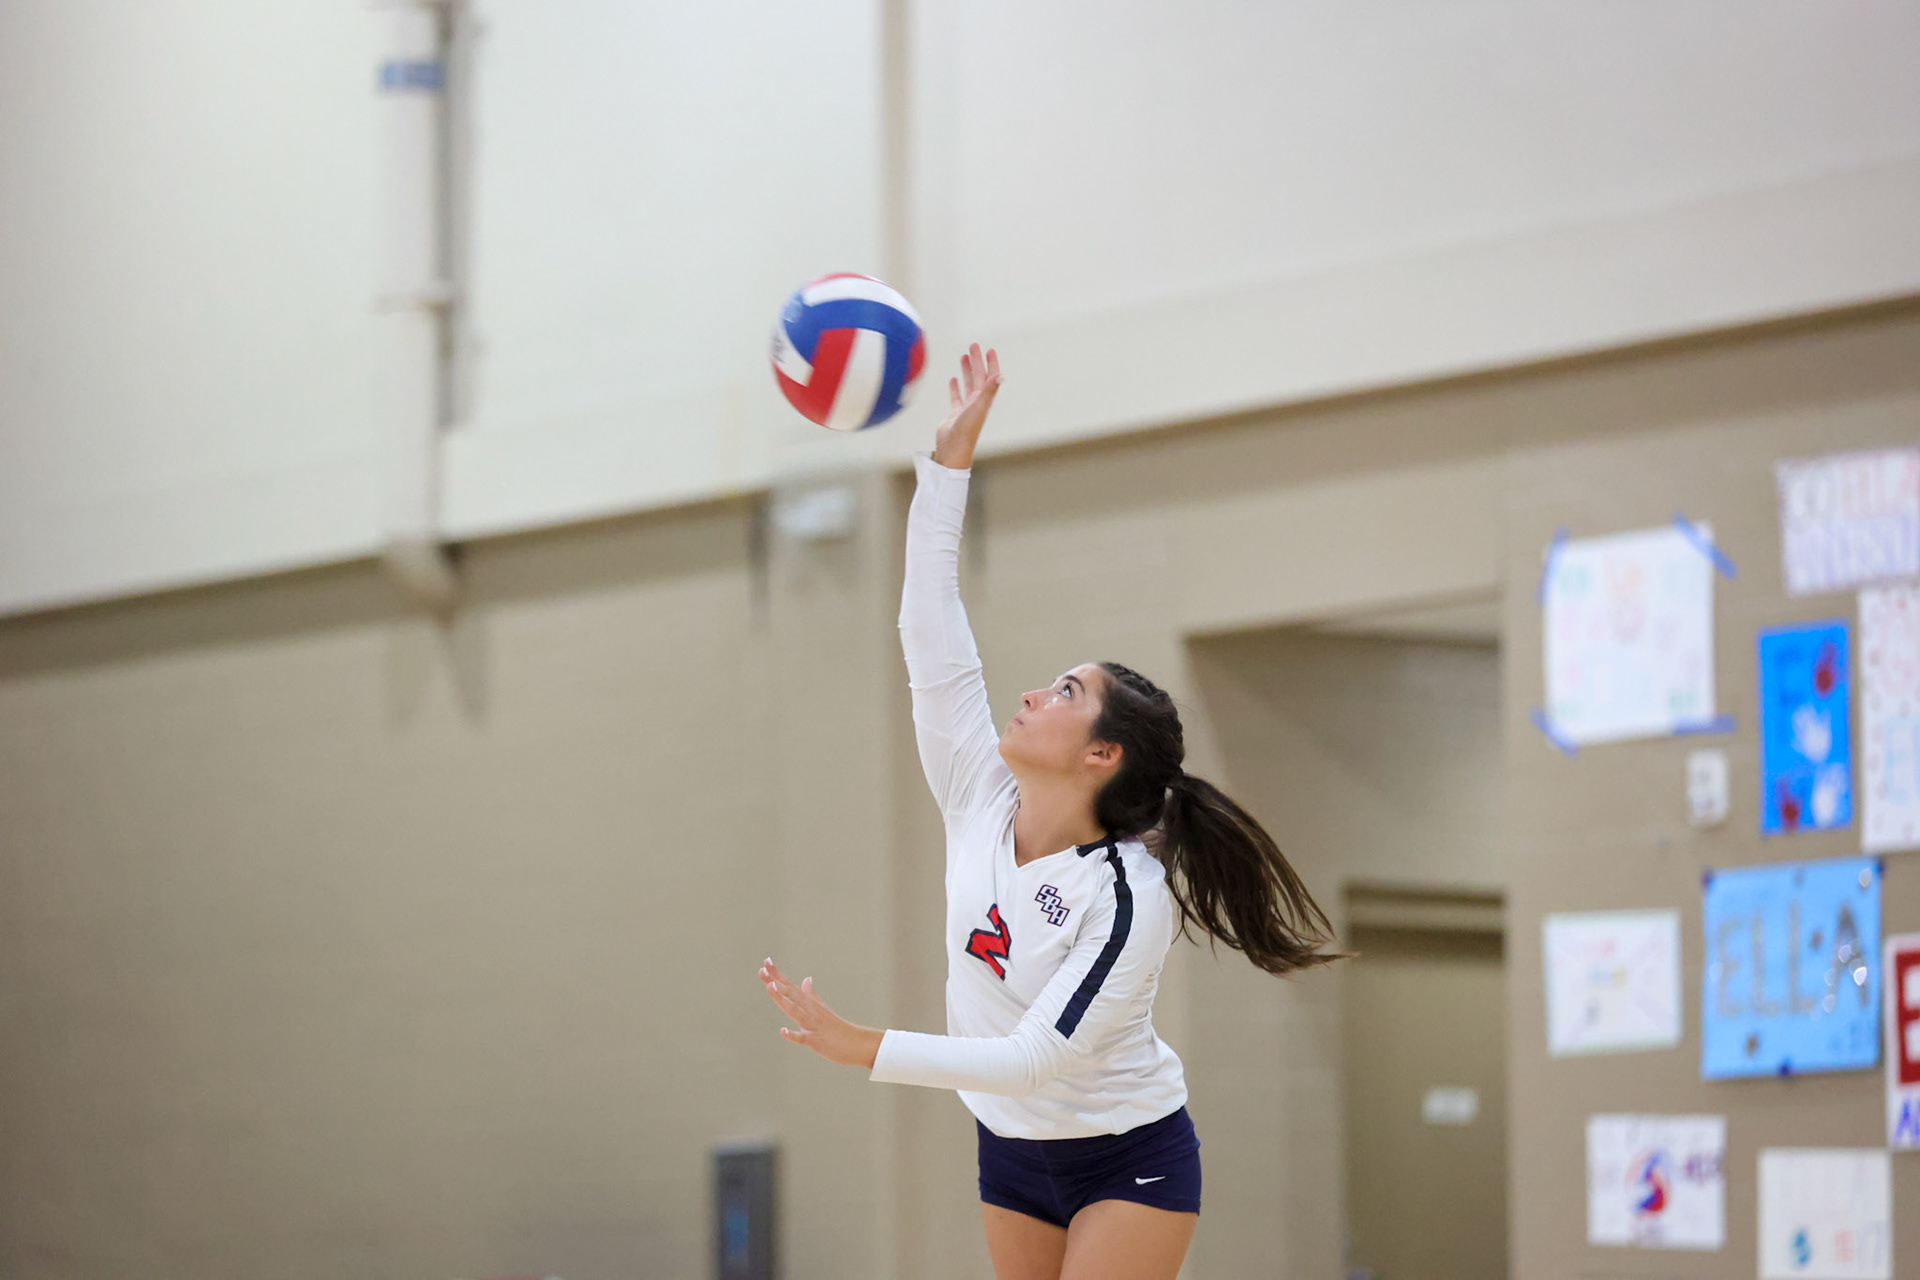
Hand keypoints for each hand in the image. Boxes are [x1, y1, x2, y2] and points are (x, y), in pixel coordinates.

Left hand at [759, 958, 883, 1068]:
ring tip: (771, 987)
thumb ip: (812, 995)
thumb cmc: (837, 1028)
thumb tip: (807, 979)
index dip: (777, 975)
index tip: (766, 962)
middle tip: (762, 969)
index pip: (790, 987)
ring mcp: (813, 1025)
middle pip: (790, 995)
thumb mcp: (823, 1009)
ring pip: (795, 1011)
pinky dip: (793, 1034)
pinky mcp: (816, 1041)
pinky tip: (783, 1030)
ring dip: (782, 999)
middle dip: (775, 982)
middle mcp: (810, 1011)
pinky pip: (803, 1038)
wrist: (857, 1043)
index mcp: (809, 1004)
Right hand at [930, 343, 1000, 470]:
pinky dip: (956, 387)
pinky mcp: (955, 414)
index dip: (991, 363)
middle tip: (973, 345)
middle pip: (979, 377)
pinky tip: (953, 379)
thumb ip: (989, 391)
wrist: (954, 449)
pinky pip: (957, 397)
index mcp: (984, 399)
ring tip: (963, 356)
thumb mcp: (978, 407)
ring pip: (968, 385)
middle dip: (977, 361)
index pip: (990, 377)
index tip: (989, 349)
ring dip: (967, 371)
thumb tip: (1001, 375)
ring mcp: (966, 408)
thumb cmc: (967, 430)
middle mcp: (977, 402)